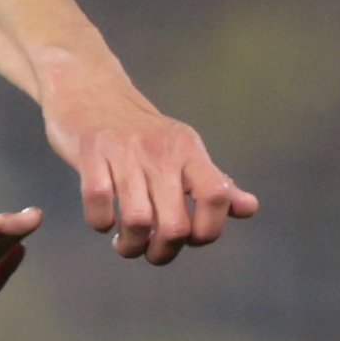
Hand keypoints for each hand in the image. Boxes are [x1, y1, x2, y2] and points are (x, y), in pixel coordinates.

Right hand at [45, 68, 257, 266]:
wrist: (90, 88)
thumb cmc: (140, 131)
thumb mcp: (183, 150)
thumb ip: (214, 183)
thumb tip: (249, 208)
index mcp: (189, 150)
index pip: (217, 197)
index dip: (209, 230)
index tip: (190, 239)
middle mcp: (161, 150)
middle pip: (175, 224)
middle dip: (163, 251)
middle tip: (152, 251)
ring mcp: (125, 151)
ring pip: (137, 221)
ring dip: (131, 245)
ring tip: (126, 243)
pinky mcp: (91, 151)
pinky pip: (99, 202)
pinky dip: (100, 222)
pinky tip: (104, 220)